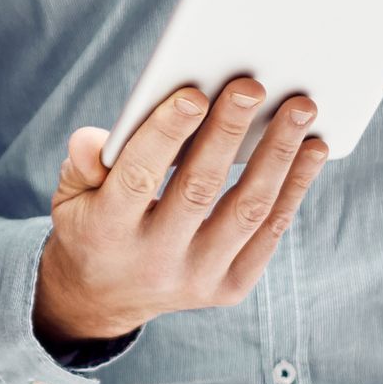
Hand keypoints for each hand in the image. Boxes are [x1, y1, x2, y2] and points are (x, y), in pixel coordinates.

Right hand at [33, 80, 327, 345]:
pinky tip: (312, 149)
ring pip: (246, 211)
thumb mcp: (70, 194)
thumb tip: (94, 138)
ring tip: (300, 109)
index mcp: (107, 231)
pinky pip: (269, 232)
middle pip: (199, 190)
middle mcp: (154, 260)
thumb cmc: (92, 221)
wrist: (103, 297)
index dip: (166, 133)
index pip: (138, 175)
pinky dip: (295, 188)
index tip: (195, 91)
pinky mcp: (230, 287)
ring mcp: (196, 279)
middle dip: (228, 132)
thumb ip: (82, 163)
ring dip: (278, 155)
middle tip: (253, 86)